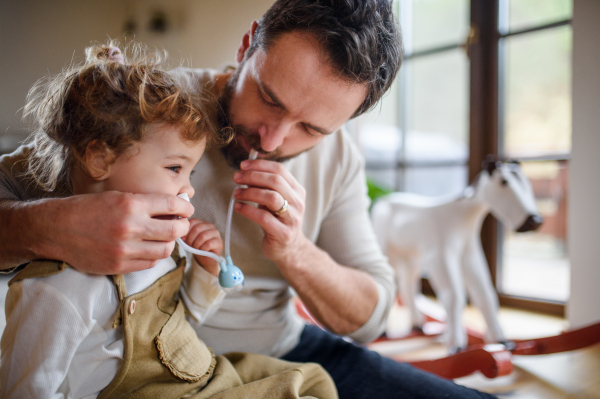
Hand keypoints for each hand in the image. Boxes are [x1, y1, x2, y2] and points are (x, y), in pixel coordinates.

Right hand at [36, 191, 193, 274]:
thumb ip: (145, 203)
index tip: (187, 209)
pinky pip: (150, 263)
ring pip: (165, 249)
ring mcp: (125, 249)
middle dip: (183, 226)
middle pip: (174, 230)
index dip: (185, 207)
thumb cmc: (87, 209)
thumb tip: (174, 205)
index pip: (171, 205)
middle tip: (182, 223)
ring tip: (165, 236)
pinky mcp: (119, 266)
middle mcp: (130, 227)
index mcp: (131, 204)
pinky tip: (150, 247)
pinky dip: (155, 255)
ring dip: (170, 242)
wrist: (57, 229)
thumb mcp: (117, 196)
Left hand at [183, 218, 222, 276]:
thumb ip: (185, 235)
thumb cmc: (197, 246)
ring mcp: (215, 233)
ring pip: (203, 236)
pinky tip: (202, 250)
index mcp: (201, 223)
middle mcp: (209, 226)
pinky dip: (203, 248)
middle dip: (191, 239)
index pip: (193, 222)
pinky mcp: (219, 242)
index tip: (183, 238)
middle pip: (197, 228)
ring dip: (197, 244)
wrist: (206, 257)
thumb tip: (180, 235)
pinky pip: (209, 243)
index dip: (186, 231)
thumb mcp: (189, 239)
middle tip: (190, 245)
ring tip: (196, 248)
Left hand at [232, 159, 308, 268]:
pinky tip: (238, 207)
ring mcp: (292, 218)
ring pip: (271, 197)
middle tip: (236, 178)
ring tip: (237, 193)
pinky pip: (263, 217)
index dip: (260, 165)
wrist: (289, 248)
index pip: (280, 170)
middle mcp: (297, 202)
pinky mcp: (283, 233)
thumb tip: (246, 170)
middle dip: (252, 176)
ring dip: (250, 192)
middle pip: (275, 181)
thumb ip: (266, 186)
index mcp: (296, 190)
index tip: (243, 165)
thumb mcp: (276, 200)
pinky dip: (248, 210)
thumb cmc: (278, 221)